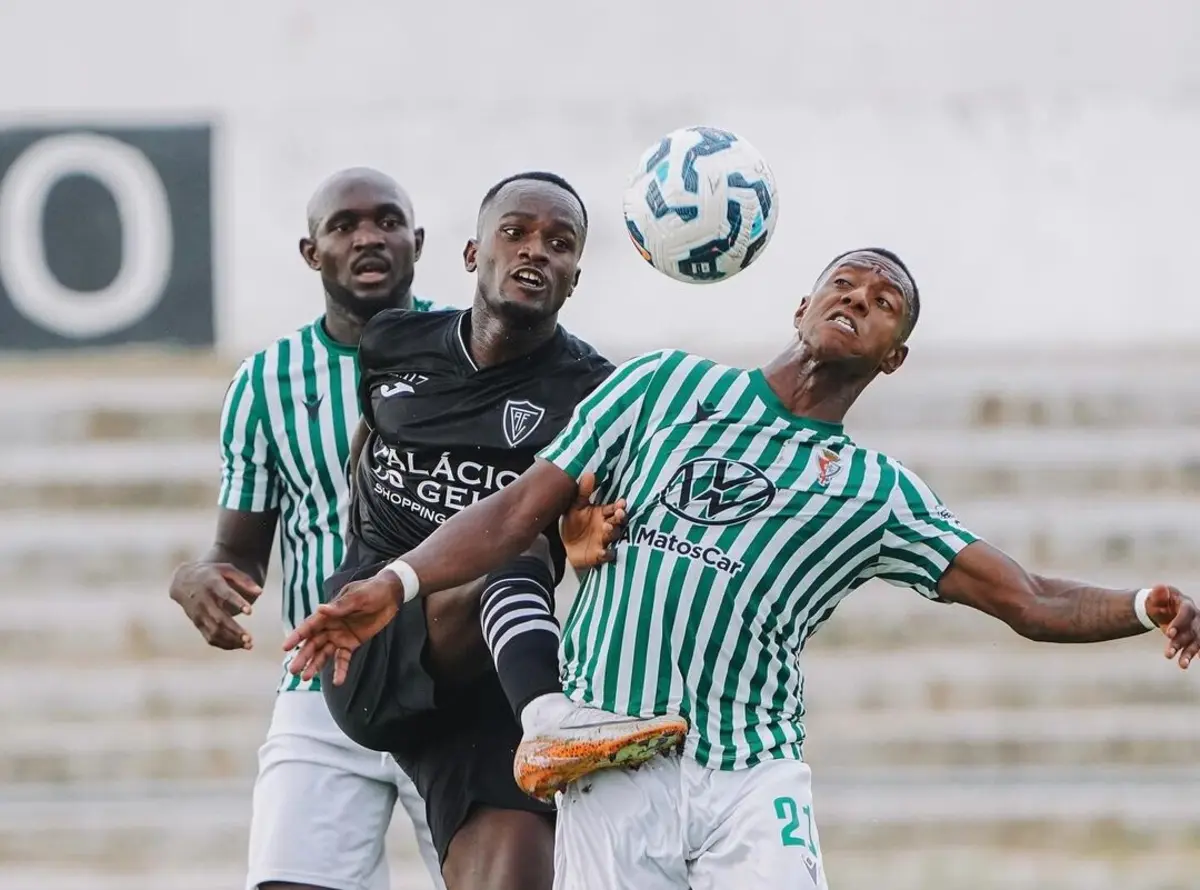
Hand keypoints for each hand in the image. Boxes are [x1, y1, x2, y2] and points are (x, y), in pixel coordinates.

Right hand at [169, 561, 259, 649]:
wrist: (182, 580)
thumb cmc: (211, 574)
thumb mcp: (227, 569)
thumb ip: (244, 580)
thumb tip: (260, 592)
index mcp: (212, 583)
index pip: (225, 594)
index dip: (237, 602)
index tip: (250, 612)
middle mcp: (203, 600)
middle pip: (219, 618)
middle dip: (234, 630)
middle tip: (250, 638)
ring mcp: (198, 614)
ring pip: (214, 631)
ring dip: (230, 640)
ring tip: (248, 645)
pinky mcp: (197, 623)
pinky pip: (209, 637)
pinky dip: (223, 644)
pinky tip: (238, 645)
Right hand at [282, 571, 400, 683]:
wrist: (390, 595)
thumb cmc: (372, 591)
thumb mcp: (358, 597)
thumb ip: (340, 606)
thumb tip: (320, 609)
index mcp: (328, 613)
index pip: (309, 626)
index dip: (297, 636)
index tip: (285, 647)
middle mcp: (330, 626)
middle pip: (313, 643)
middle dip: (303, 656)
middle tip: (293, 670)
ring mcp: (340, 636)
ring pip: (324, 653)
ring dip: (315, 665)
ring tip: (305, 678)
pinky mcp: (352, 644)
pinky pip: (343, 659)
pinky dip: (340, 670)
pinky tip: (338, 682)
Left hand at [561, 472, 625, 570]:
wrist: (563, 547)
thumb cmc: (573, 525)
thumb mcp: (576, 507)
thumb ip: (583, 492)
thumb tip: (589, 473)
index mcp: (602, 514)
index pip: (614, 508)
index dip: (619, 506)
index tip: (622, 502)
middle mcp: (606, 526)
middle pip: (618, 521)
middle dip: (620, 517)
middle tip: (619, 512)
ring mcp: (604, 540)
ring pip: (614, 535)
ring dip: (612, 531)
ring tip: (606, 526)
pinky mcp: (600, 554)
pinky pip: (607, 554)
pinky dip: (606, 553)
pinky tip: (602, 550)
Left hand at [1144, 584, 1198, 668]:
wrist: (1163, 608)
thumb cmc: (1159, 602)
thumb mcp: (1156, 597)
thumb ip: (1157, 594)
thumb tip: (1159, 588)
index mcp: (1186, 604)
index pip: (1186, 613)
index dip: (1179, 623)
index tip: (1168, 634)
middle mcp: (1195, 617)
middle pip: (1192, 630)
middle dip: (1180, 642)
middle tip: (1168, 655)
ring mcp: (1196, 628)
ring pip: (1195, 641)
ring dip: (1189, 654)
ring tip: (1182, 665)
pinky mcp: (1194, 637)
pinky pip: (1197, 646)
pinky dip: (1197, 654)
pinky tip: (1193, 662)